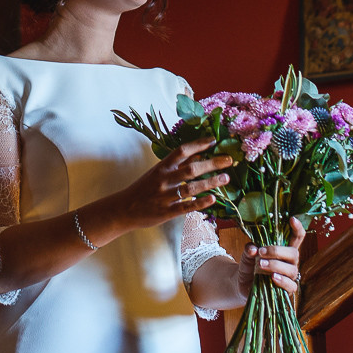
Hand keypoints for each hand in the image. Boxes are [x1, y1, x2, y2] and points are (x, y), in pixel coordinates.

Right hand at [112, 138, 231, 229]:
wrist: (123, 209)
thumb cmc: (143, 189)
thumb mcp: (158, 172)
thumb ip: (178, 165)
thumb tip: (199, 154)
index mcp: (162, 167)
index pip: (182, 151)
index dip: (198, 144)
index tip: (214, 140)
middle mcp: (164, 179)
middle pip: (191, 169)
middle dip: (212, 163)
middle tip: (229, 160)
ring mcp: (165, 196)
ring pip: (191, 188)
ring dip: (210, 182)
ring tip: (226, 178)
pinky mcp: (166, 212)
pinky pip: (186, 207)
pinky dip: (200, 203)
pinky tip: (213, 199)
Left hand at [238, 217, 306, 296]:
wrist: (242, 284)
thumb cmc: (249, 266)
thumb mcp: (247, 255)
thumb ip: (249, 249)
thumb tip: (253, 248)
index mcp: (284, 250)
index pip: (296, 237)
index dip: (297, 228)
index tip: (292, 219)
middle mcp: (290, 262)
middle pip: (294, 253)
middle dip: (277, 251)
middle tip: (261, 252)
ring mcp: (289, 276)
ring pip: (291, 269)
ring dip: (276, 266)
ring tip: (261, 265)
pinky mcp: (286, 290)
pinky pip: (290, 286)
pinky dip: (282, 281)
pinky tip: (272, 277)